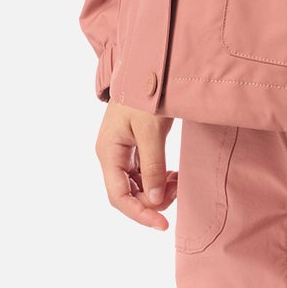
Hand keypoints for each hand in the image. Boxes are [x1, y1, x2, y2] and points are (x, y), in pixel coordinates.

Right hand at [96, 103, 177, 228]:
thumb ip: (153, 166)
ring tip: (178, 182)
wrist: (148, 62)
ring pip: (137, 184)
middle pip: (127, 193)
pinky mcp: (134, 143)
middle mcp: (111, 153)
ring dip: (156, 190)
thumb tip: (154, 202)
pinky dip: (158, 178)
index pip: (119, 196)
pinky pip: (143, 171)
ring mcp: (122, 149)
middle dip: (151, 200)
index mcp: (108, 151)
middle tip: (177, 192)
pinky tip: (173, 175)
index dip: (139, 214)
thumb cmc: (146, 93)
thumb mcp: (151, 130)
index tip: (163, 225)